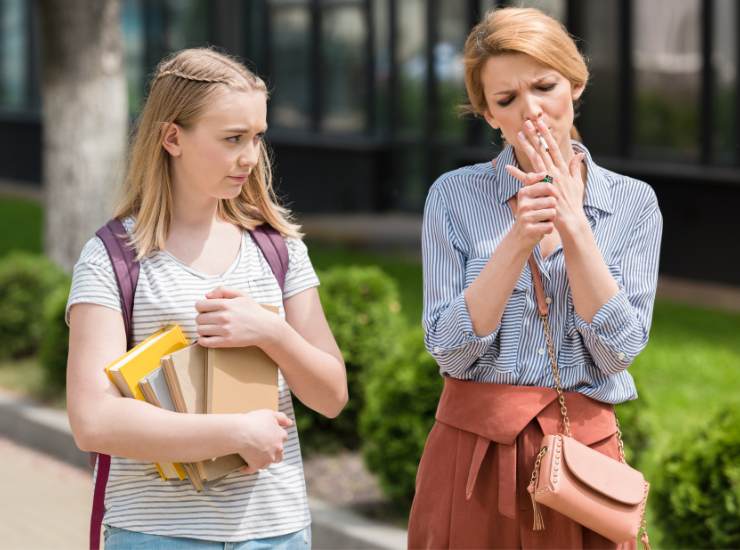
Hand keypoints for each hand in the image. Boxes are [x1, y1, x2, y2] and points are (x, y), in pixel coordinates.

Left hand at [195, 287, 279, 347]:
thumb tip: (207, 296)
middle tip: (209, 319)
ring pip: (200, 330)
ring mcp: (225, 330)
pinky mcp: (226, 342)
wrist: (266, 328)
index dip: (201, 307)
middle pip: (199, 318)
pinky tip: (208, 337)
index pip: (199, 305)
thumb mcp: (241, 295)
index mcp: (226, 304)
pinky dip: (202, 340)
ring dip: (202, 329)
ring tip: (210, 328)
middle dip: (202, 318)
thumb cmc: (253, 311)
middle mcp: (224, 317)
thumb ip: (223, 290)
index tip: (206, 310)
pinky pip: (205, 342)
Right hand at [237, 409, 292, 473]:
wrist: (240, 432)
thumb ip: (281, 418)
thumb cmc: (254, 421)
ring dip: (263, 461)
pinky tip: (243, 466)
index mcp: (281, 436)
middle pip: (279, 455)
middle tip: (263, 448)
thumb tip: (290, 423)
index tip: (268, 436)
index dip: (275, 437)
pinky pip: (253, 469)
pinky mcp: (257, 465)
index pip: (283, 438)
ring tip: (254, 456)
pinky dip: (248, 468)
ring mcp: (268, 458)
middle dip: (273, 453)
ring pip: (268, 463)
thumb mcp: (269, 414)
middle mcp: (278, 449)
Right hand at [504, 166, 556, 249]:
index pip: (547, 186)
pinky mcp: (529, 229)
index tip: (550, 199)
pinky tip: (541, 229)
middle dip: (552, 209)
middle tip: (543, 213)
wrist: (519, 237)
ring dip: (551, 219)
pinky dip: (548, 229)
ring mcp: (525, 217)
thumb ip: (535, 184)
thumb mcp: (529, 197)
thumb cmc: (529, 214)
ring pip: (552, 213)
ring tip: (542, 221)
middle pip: (552, 201)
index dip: (554, 193)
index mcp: (524, 193)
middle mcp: (523, 204)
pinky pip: (549, 226)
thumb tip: (544, 172)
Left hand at [514, 117, 587, 235]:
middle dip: (535, 135)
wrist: (571, 220)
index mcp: (563, 169)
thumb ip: (575, 167)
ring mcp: (548, 180)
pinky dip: (516, 173)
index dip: (546, 135)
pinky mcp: (541, 190)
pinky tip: (507, 167)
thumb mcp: (577, 183)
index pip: (554, 148)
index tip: (541, 123)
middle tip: (527, 123)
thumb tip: (579, 153)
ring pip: (535, 159)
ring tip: (518, 135)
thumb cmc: (573, 203)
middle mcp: (555, 172)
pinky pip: (527, 180)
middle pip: (543, 150)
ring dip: (526, 147)